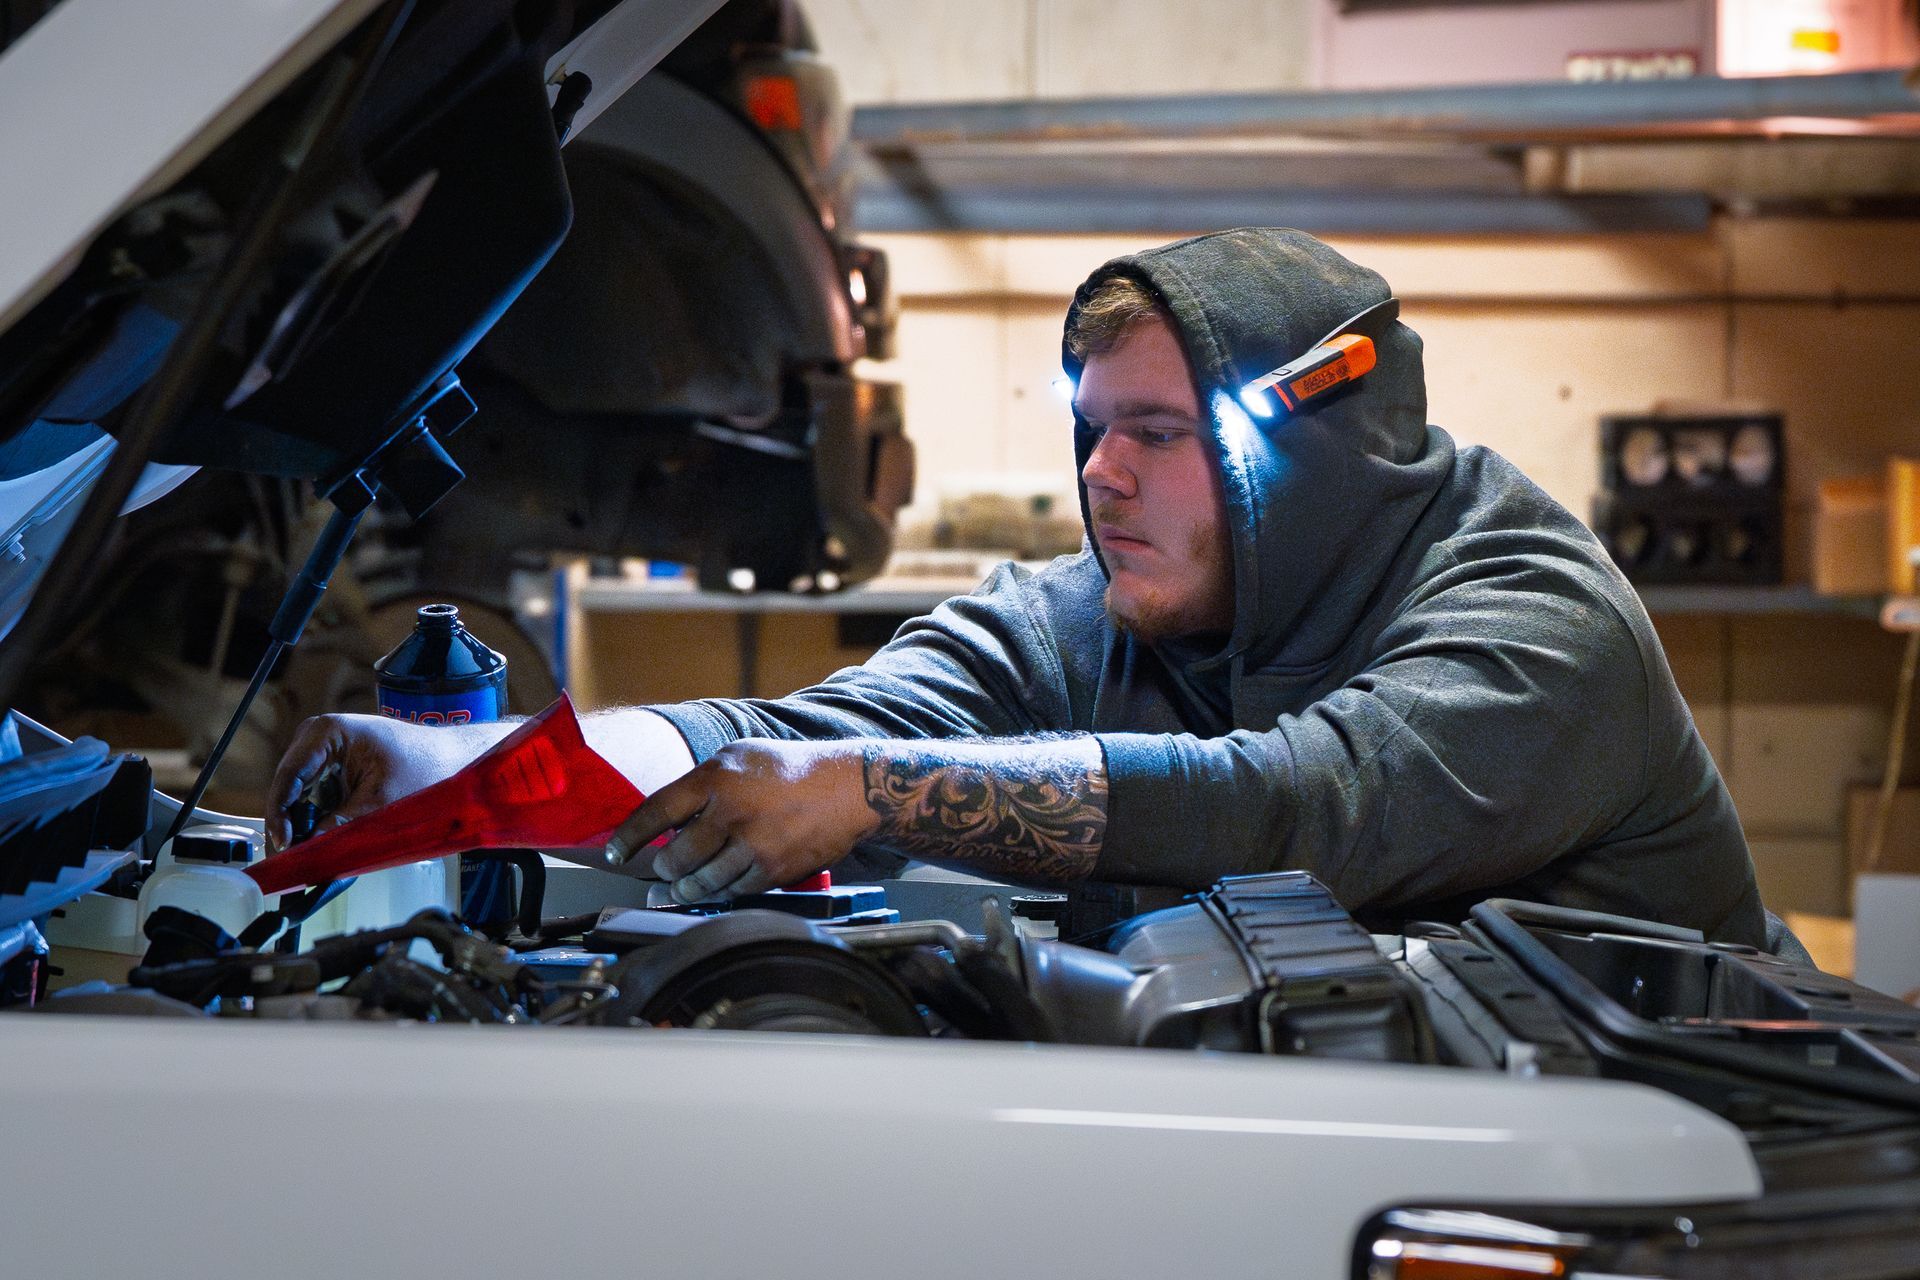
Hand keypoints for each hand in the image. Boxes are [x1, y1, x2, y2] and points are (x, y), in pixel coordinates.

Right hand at [265, 714, 496, 852]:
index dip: (281, 814)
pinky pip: (317, 804)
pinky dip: (319, 825)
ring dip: (304, 830)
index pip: (288, 776)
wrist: (454, 759)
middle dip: (290, 826)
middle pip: (289, 790)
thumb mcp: (382, 800)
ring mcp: (324, 758)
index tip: (285, 845)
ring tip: (305, 862)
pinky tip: (321, 849)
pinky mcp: (334, 775)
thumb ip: (342, 824)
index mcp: (326, 733)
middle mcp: (317, 741)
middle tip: (290, 863)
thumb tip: (310, 852)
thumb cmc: (426, 766)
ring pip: (300, 801)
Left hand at [603, 739, 878, 902]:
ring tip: (677, 888)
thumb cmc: (790, 770)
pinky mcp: (772, 870)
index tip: (614, 853)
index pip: (655, 812)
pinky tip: (716, 886)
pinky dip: (719, 892)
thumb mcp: (739, 757)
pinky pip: (731, 892)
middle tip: (658, 872)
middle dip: (661, 870)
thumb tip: (665, 817)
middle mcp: (730, 812)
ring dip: (684, 889)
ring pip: (700, 883)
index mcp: (716, 778)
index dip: (628, 838)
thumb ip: (701, 784)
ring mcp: (752, 844)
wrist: (846, 788)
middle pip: (673, 858)